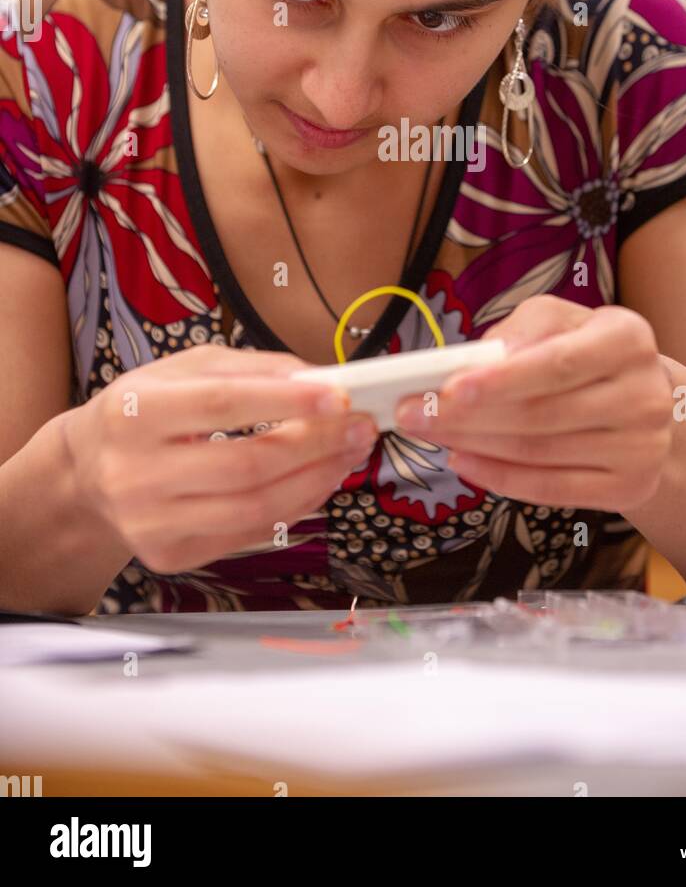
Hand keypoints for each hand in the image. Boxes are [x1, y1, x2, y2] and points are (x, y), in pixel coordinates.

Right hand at [60, 343, 377, 573]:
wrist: (86, 473)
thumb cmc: (143, 411)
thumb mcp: (182, 369)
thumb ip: (250, 369)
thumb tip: (318, 378)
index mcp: (134, 413)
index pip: (221, 405)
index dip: (286, 400)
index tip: (339, 393)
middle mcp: (136, 474)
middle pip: (247, 464)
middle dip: (316, 444)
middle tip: (359, 426)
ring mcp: (152, 523)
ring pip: (255, 507)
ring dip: (317, 479)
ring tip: (349, 452)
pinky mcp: (170, 555)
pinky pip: (249, 532)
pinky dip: (295, 506)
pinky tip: (319, 480)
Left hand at [395, 296, 673, 510]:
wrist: (645, 399)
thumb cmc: (585, 350)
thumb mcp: (559, 320)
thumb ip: (519, 332)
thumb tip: (476, 362)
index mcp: (628, 339)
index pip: (557, 364)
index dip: (501, 380)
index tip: (448, 389)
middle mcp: (646, 395)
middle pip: (542, 414)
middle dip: (467, 417)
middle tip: (412, 414)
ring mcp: (643, 448)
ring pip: (540, 453)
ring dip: (473, 446)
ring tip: (429, 433)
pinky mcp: (632, 486)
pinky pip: (552, 489)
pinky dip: (500, 478)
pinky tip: (463, 461)